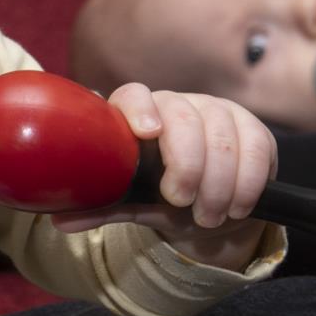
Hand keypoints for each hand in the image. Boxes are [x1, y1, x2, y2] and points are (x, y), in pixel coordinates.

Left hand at [51, 84, 273, 269]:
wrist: (213, 210)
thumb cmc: (164, 198)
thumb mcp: (134, 204)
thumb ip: (103, 207)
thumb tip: (58, 220)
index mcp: (140, 116)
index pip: (134, 95)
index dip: (139, 109)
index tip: (147, 132)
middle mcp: (178, 106)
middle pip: (184, 118)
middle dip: (187, 164)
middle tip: (181, 201)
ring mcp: (218, 112)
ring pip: (222, 136)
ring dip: (218, 184)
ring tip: (208, 215)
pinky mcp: (253, 128)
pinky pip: (257, 147)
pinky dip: (248, 182)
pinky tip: (237, 207)